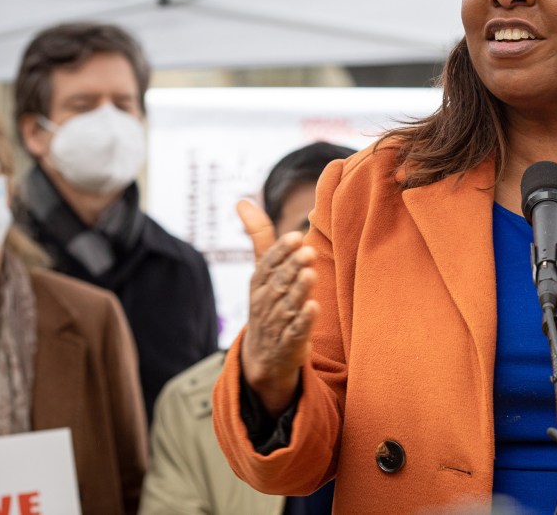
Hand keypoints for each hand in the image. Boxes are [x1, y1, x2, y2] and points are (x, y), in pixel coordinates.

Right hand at [236, 199, 319, 416]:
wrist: (263, 356)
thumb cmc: (267, 302)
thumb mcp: (261, 271)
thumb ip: (259, 237)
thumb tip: (242, 200)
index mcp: (259, 282)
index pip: (268, 265)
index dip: (281, 252)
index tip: (295, 236)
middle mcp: (264, 302)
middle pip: (278, 283)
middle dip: (292, 267)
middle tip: (307, 251)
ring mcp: (276, 324)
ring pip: (287, 305)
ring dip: (299, 290)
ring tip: (310, 274)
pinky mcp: (289, 344)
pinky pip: (295, 332)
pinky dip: (304, 321)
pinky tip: (314, 307)